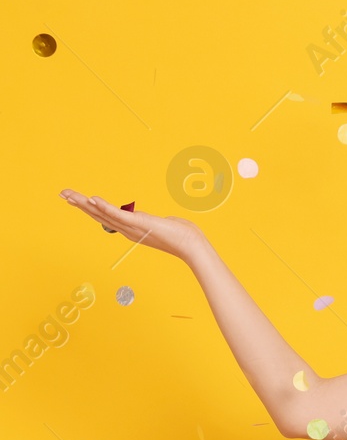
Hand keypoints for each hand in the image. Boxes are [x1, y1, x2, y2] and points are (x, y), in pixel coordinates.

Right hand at [61, 188, 205, 261]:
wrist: (191, 245)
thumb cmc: (181, 235)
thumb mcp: (162, 225)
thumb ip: (155, 222)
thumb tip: (157, 220)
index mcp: (131, 228)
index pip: (105, 216)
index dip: (89, 207)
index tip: (75, 199)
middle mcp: (127, 229)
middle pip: (98, 214)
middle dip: (80, 204)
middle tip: (63, 194)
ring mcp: (132, 227)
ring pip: (103, 214)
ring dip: (85, 204)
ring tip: (70, 195)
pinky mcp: (139, 224)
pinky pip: (118, 215)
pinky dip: (105, 207)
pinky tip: (93, 199)